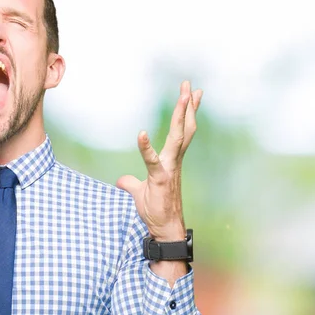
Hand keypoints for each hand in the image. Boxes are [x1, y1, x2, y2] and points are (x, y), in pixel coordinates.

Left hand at [117, 81, 201, 241]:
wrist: (165, 229)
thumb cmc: (156, 210)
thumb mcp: (140, 193)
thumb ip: (132, 183)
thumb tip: (122, 181)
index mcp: (171, 160)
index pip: (182, 132)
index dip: (186, 113)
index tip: (192, 95)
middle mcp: (174, 161)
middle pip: (184, 128)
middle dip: (187, 106)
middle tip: (190, 85)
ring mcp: (169, 169)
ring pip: (179, 138)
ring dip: (181, 116)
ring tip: (185, 95)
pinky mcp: (160, 179)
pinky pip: (153, 161)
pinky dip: (146, 148)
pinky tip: (141, 133)